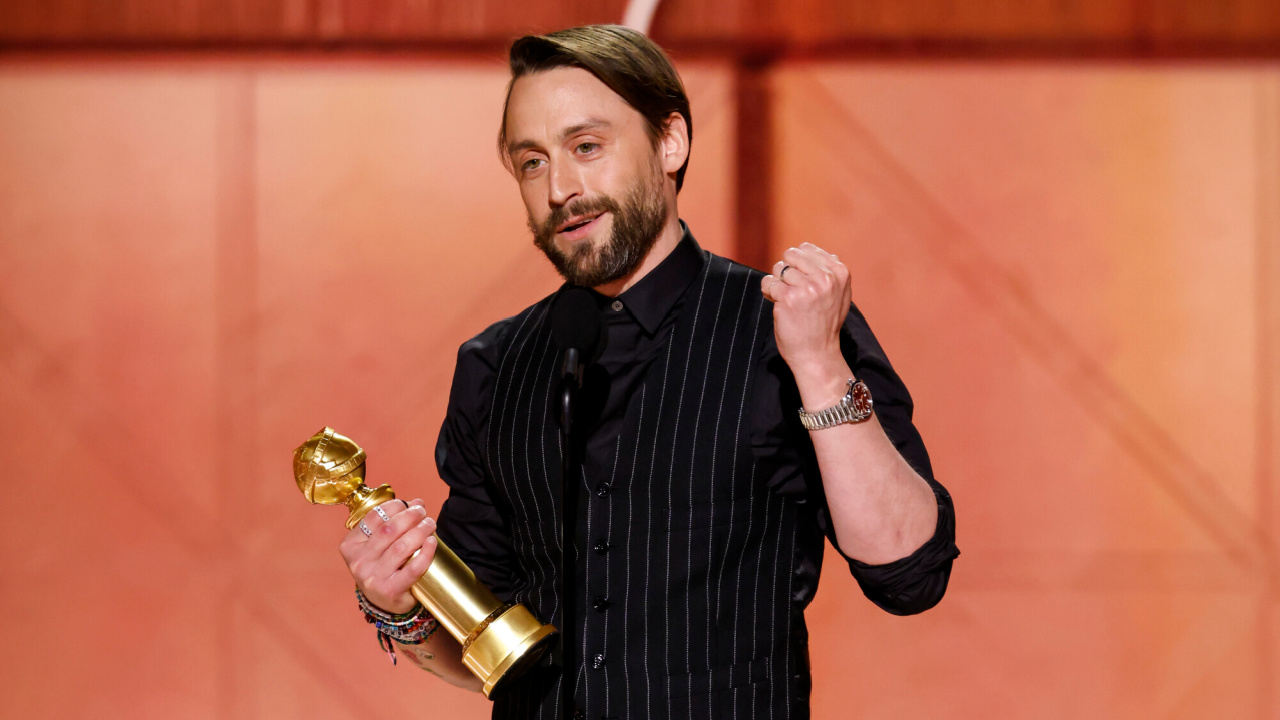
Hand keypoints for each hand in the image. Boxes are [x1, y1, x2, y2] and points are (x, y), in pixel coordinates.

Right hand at [338, 498, 437, 614]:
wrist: (384, 603)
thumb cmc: (382, 567)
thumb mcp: (378, 545)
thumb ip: (392, 522)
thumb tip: (417, 502)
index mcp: (351, 546)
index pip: (373, 517)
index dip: (395, 506)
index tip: (410, 504)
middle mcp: (359, 562)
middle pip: (389, 530)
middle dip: (410, 516)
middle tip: (423, 512)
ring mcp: (374, 578)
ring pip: (401, 547)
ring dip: (420, 531)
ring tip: (430, 524)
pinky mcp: (391, 591)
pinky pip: (413, 568)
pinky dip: (426, 553)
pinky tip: (432, 542)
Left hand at [761, 243, 851, 389]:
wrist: (817, 354)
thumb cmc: (824, 324)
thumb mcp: (838, 293)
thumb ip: (827, 270)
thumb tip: (806, 247)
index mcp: (839, 272)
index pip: (806, 249)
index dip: (798, 264)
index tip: (803, 282)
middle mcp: (825, 277)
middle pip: (790, 255)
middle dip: (786, 271)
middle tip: (792, 291)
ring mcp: (807, 287)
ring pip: (778, 269)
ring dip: (777, 284)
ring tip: (788, 301)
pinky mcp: (788, 298)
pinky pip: (768, 283)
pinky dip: (768, 293)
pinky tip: (779, 307)